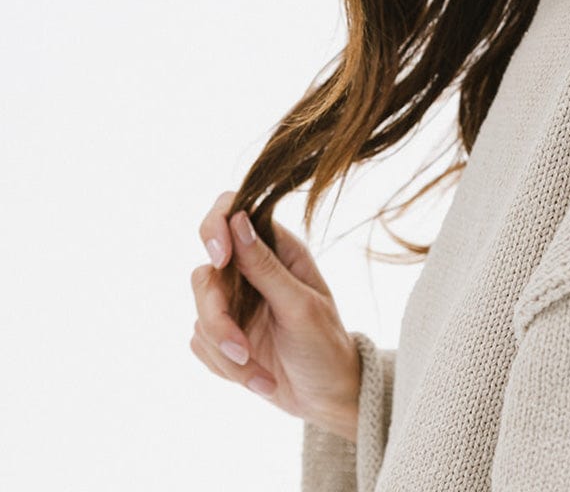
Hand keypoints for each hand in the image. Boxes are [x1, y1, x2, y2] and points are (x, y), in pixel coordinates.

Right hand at [189, 191, 360, 439]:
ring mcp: (235, 303)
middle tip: (241, 349)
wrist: (326, 398)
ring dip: (227, 353)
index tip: (220, 258)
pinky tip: (258, 379)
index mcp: (277, 250)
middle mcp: (251, 270)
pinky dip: (225, 367)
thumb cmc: (325, 345)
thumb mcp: (300, 306)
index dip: (215, 227)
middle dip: (218, 318)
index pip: (231, 213)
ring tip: (262, 378)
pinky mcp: (222, 334)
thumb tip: (237, 219)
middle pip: (205, 275)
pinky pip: (200, 344)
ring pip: (200, 315)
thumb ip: (265, 266)